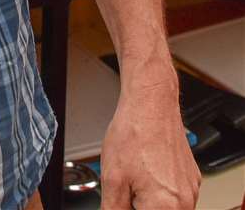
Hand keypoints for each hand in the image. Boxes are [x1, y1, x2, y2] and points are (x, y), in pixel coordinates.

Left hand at [98, 69, 198, 207]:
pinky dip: (159, 189)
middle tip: (125, 188)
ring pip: (166, 207)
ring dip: (148, 200)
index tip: (120, 201)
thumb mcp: (112, 179)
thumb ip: (114, 209)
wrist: (151, 106)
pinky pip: (174, 195)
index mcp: (165, 207)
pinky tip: (145, 170)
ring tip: (134, 176)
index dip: (126, 209)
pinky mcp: (192, 179)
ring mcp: (191, 190)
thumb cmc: (133, 134)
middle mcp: (185, 202)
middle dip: (138, 206)